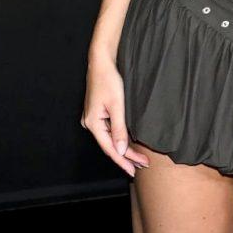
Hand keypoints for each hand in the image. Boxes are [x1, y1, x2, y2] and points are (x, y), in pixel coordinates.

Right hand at [81, 55, 150, 177]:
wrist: (102, 62)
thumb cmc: (109, 80)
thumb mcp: (117, 105)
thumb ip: (119, 129)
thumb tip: (121, 150)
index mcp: (92, 123)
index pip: (109, 148)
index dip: (123, 161)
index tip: (134, 170)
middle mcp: (90, 123)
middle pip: (110, 145)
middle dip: (126, 156)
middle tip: (142, 166)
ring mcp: (92, 118)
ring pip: (110, 138)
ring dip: (124, 148)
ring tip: (138, 159)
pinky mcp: (97, 113)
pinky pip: (109, 130)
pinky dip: (119, 138)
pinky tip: (129, 144)